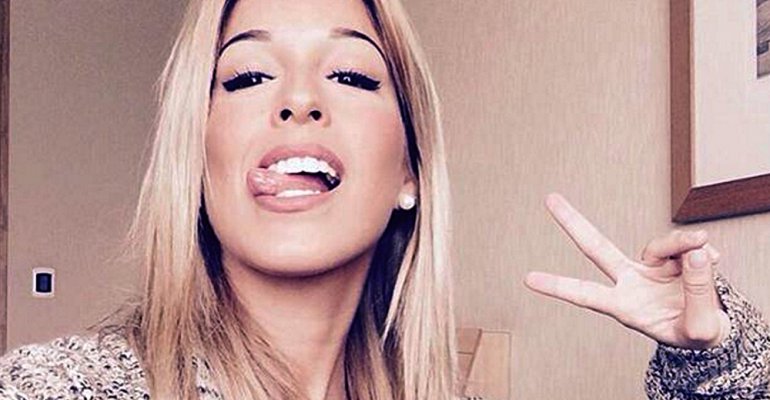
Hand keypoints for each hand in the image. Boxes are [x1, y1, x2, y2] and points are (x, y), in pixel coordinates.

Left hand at [524, 193, 730, 349]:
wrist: (718, 332)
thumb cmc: (697, 334)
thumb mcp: (699, 326)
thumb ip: (697, 291)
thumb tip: (694, 253)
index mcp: (625, 307)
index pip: (586, 295)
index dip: (558, 287)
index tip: (527, 279)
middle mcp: (631, 282)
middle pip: (596, 247)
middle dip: (573, 223)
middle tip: (550, 199)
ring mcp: (650, 268)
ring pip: (660, 244)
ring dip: (683, 242)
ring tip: (703, 251)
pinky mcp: (673, 258)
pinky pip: (685, 245)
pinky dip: (700, 250)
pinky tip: (712, 259)